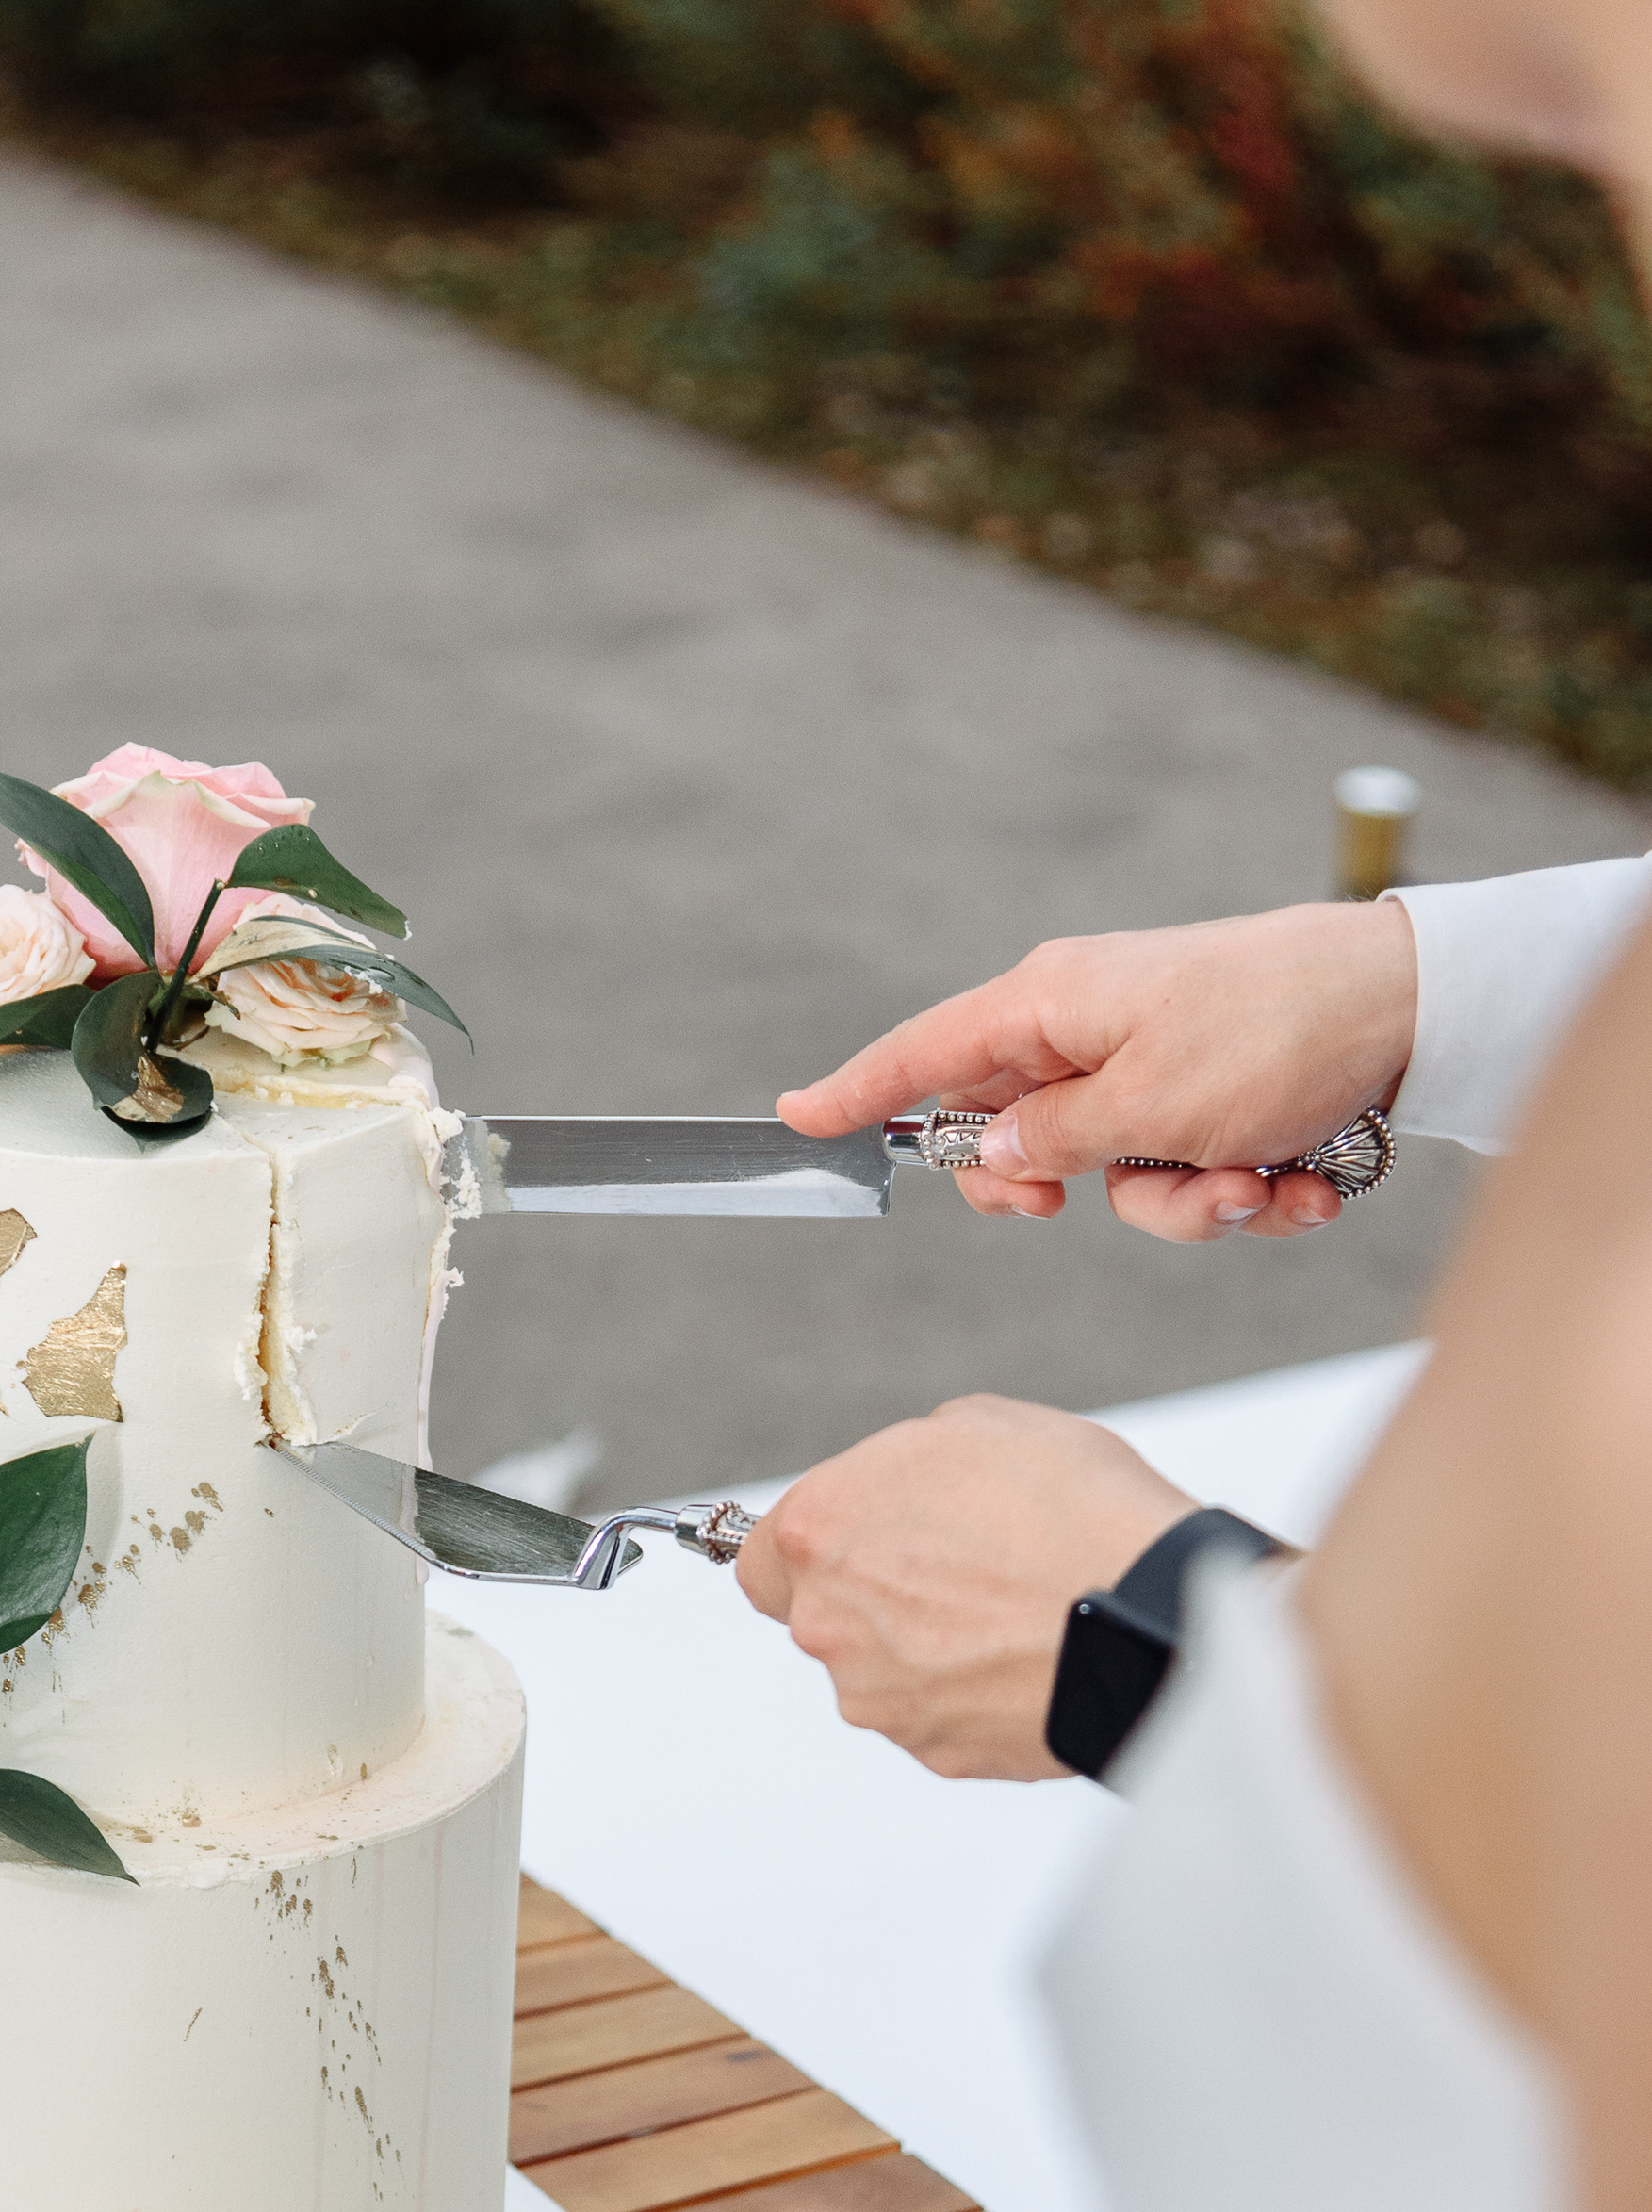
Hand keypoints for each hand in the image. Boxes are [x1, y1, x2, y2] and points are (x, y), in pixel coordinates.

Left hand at [734, 1395, 1195, 1776]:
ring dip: (927, 1647)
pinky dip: (973, 1693)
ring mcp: (879, 1698)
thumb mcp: (975, 1428)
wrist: (1152, 1614)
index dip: (815, 1548)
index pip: (761, 1558)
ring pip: (880, 1672)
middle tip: (963, 1568)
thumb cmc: (1072, 1506)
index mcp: (818, 1531)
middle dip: (877, 1595)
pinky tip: (1031, 1656)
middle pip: (825, 1615)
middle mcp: (827, 1623)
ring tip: (1013, 1612)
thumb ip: (900, 1468)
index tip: (857, 1540)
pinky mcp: (936, 1752)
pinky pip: (939, 1715)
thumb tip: (894, 1493)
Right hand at [779, 897, 1418, 1239]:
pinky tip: (1303, 1180)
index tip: (796, 1116)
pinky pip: (1195, 1175)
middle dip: (1066, 1193)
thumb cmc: (1280, 1030)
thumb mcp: (1147, 1105)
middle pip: (1018, 1138)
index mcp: (1052, 1005)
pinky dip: (1248, 1192)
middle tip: (1074, 1203)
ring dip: (1189, 1206)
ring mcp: (1157, 1064)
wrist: (1415, 1008)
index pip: (925, 1054)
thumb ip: (1051, 1140)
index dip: (858, 1092)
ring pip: (1120, 1180)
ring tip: (1256, 1182)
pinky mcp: (1217, 1097)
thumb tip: (995, 1150)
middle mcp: (1094, 1029)